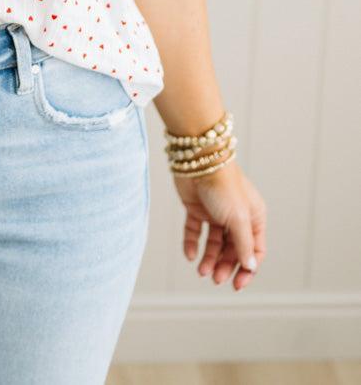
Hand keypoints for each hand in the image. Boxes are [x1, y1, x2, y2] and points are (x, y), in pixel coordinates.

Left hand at [172, 159, 266, 290]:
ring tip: (201, 271)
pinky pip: (195, 231)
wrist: (198, 160)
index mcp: (254, 217)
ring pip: (214, 243)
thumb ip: (243, 244)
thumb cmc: (223, 185)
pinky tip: (190, 255)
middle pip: (233, 249)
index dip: (247, 269)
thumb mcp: (238, 218)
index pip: (254, 250)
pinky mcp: (196, 209)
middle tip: (214, 279)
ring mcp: (216, 213)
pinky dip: (193, 244)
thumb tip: (250, 267)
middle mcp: (236, 216)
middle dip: (225, 265)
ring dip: (209, 258)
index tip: (237, 285)